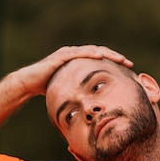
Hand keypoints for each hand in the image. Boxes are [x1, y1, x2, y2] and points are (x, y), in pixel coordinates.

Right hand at [16, 45, 132, 95]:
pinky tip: (100, 56)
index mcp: (80, 62)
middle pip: (100, 53)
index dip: (114, 63)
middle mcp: (76, 54)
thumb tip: (94, 109)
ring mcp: (69, 53)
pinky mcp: (61, 56)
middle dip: (115, 57)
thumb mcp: (71, 91)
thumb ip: (82, 94)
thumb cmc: (49, 88)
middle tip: (129, 63)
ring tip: (119, 58)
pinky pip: (78, 53)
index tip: (128, 69)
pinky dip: (90, 53)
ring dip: (107, 54)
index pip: (101, 60)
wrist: (30, 83)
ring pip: (92, 51)